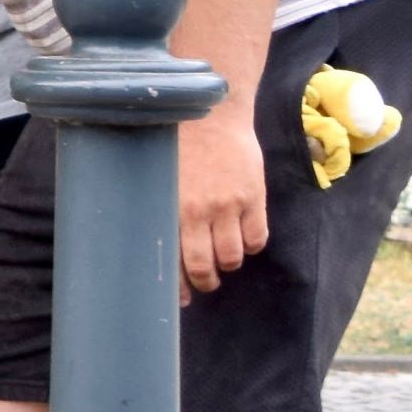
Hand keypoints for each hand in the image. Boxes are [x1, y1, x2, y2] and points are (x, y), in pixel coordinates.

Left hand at [177, 105, 267, 299]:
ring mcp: (227, 205)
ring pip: (232, 258)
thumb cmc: (179, 146)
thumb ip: (161, 209)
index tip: (180, 298)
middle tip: (206, 281)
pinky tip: (243, 237)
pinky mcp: (253, 197)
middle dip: (205, 282)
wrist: (213, 112)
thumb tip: (155, 244)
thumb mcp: (160, 177)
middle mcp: (197, 210)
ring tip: (225, 260)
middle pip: (203, 267)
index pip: (172, 260)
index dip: (177, 287)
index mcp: (169, 208)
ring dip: (228, 265)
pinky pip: (256, 239)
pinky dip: (251, 246)